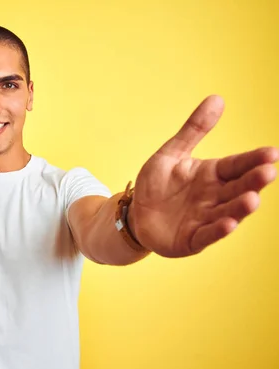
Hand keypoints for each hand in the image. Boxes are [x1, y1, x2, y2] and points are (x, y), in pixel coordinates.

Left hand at [129, 95, 277, 257]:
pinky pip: (208, 234)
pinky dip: (219, 229)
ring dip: (240, 207)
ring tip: (252, 199)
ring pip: (228, 212)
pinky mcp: (193, 239)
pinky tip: (229, 223)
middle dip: (253, 181)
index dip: (254, 160)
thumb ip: (193, 130)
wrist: (136, 214)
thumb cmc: (157, 184)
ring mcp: (206, 218)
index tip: (272, 153)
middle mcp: (215, 197)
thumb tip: (217, 98)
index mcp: (213, 175)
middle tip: (268, 172)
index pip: (237, 165)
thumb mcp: (171, 153)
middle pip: (237, 188)